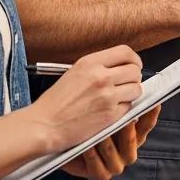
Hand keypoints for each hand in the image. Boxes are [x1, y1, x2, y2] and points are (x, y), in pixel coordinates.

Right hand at [28, 44, 142, 151]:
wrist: (43, 126)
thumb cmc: (54, 103)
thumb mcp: (74, 73)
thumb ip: (98, 67)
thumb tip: (120, 68)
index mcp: (90, 63)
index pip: (126, 53)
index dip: (134, 60)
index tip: (134, 66)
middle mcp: (101, 76)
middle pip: (135, 71)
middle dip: (133, 78)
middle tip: (126, 85)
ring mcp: (107, 95)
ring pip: (136, 89)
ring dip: (131, 94)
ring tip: (119, 98)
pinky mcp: (110, 114)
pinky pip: (129, 107)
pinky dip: (124, 108)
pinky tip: (110, 110)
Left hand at [60, 105, 160, 179]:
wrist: (62, 140)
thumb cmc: (84, 122)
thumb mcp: (102, 108)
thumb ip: (117, 100)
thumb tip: (130, 83)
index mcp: (133, 134)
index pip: (147, 123)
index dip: (151, 114)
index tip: (153, 103)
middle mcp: (128, 150)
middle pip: (133, 140)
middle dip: (125, 128)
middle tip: (121, 117)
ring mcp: (116, 164)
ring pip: (113, 152)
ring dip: (103, 140)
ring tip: (95, 129)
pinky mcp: (101, 174)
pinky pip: (98, 167)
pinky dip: (91, 156)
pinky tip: (86, 146)